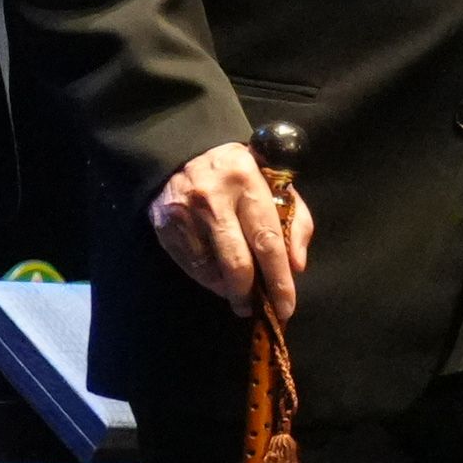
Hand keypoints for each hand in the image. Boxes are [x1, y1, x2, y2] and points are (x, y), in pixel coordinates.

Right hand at [149, 140, 316, 321]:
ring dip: (229, 290)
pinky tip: (219, 278)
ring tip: (239, 293)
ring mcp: (186, 214)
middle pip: (237, 263)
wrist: (183, 153)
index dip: (279, 279)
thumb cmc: (238, 173)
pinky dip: (209, 280)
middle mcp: (214, 198)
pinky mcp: (166, 227)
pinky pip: (192, 268)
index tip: (286, 306)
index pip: (267, 240)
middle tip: (258, 309)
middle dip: (250, 295)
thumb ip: (293, 219)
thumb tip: (296, 265)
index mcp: (247, 181)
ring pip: (212, 271)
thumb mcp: (273, 182)